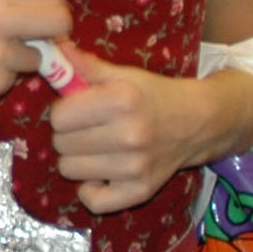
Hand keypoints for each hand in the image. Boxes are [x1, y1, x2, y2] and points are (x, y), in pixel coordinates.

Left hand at [47, 52, 212, 213]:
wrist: (199, 122)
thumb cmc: (154, 95)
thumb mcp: (124, 75)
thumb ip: (85, 66)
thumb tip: (53, 49)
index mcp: (122, 100)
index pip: (59, 116)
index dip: (64, 111)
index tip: (78, 110)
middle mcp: (130, 135)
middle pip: (61, 144)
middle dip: (68, 134)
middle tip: (87, 129)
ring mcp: (136, 167)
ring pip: (70, 170)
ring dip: (77, 160)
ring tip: (96, 149)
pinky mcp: (141, 191)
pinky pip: (94, 202)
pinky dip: (92, 191)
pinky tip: (101, 175)